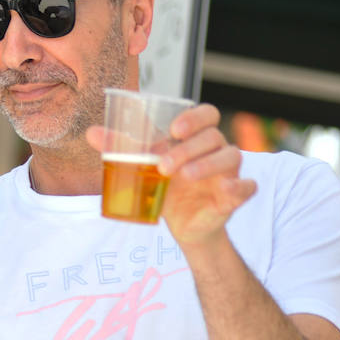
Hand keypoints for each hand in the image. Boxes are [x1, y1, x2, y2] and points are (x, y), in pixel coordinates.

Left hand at [87, 102, 255, 244]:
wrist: (181, 224)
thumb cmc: (166, 187)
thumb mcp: (143, 168)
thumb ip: (120, 149)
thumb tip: (91, 133)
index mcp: (196, 138)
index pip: (206, 115)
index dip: (194, 117)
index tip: (174, 129)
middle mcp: (216, 150)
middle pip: (213, 137)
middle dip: (188, 148)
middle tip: (163, 165)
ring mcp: (228, 172)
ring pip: (231, 156)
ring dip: (207, 165)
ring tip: (184, 176)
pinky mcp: (234, 196)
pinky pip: (248, 187)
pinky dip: (240, 186)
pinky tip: (228, 188)